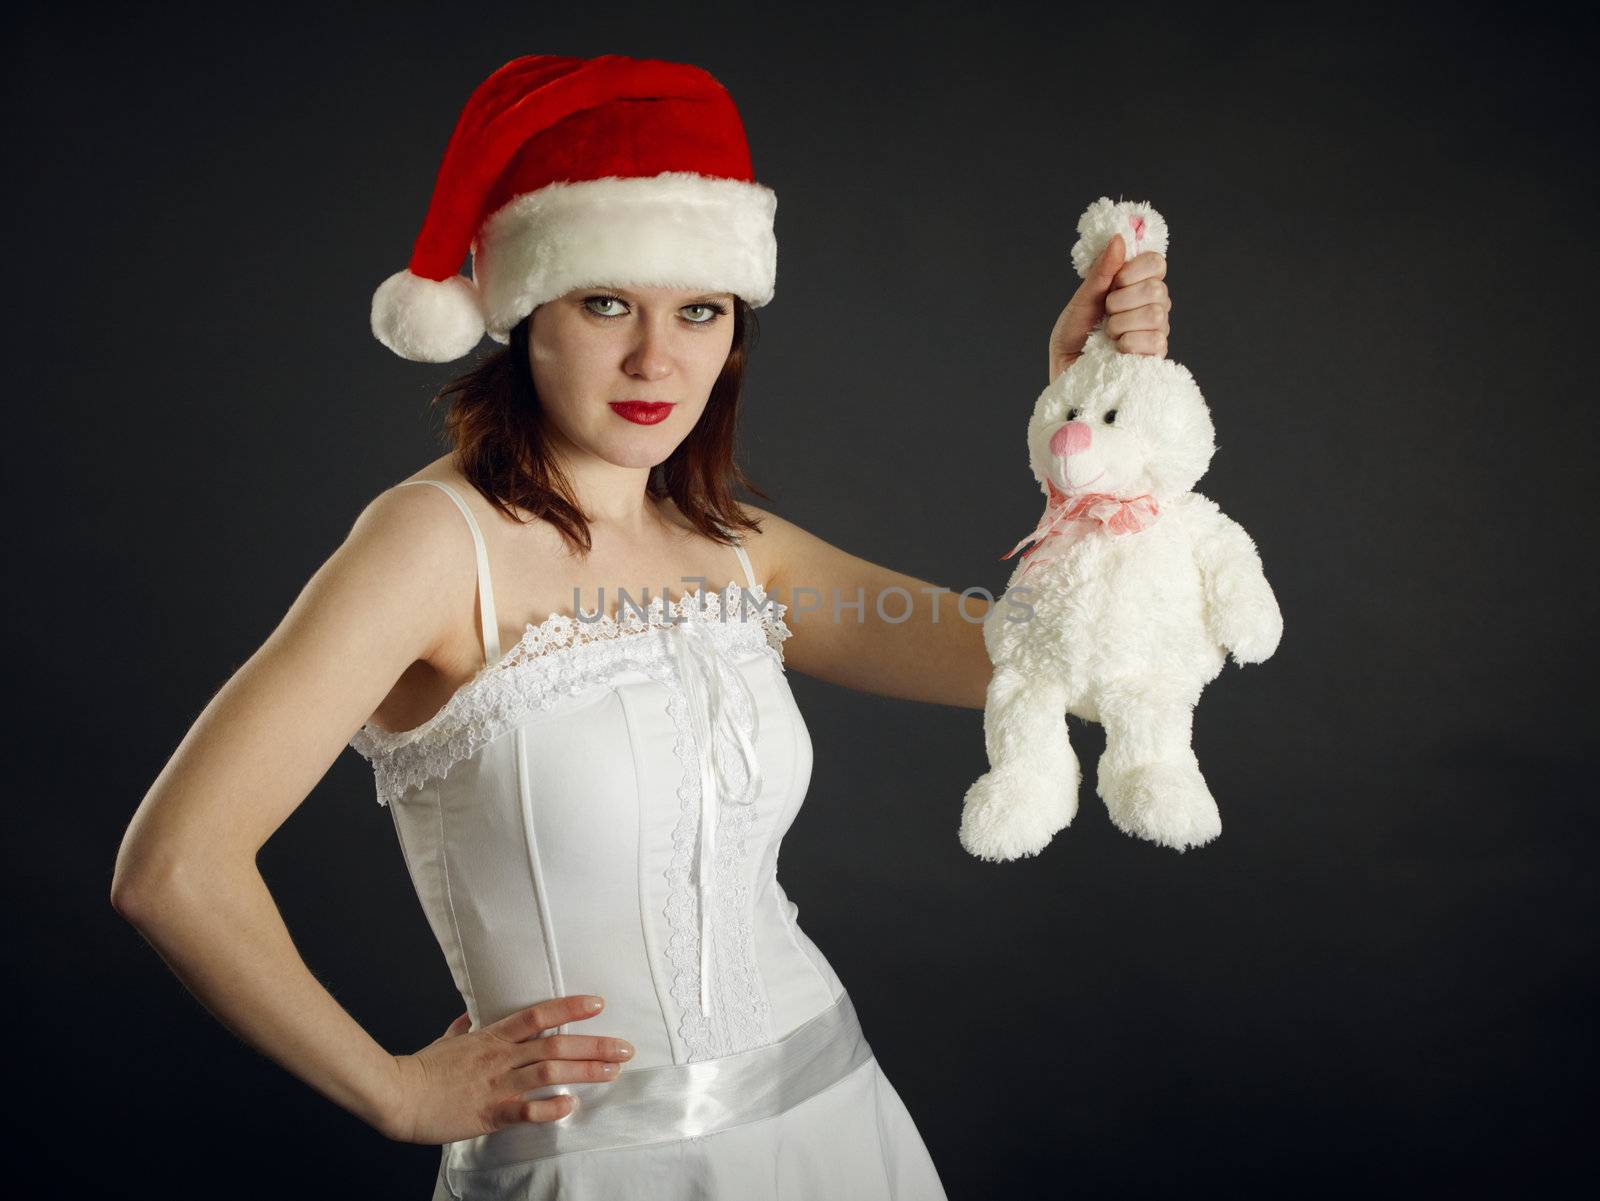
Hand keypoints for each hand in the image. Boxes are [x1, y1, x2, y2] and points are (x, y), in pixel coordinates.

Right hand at [377, 994, 634, 1144]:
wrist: (397, 1094)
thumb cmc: (421, 1069)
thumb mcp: (446, 1041)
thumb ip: (463, 1028)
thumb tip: (468, 1017)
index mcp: (492, 1036)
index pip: (539, 1014)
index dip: (570, 1007)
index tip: (598, 1004)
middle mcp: (501, 1056)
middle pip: (556, 1044)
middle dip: (594, 1045)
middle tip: (624, 1048)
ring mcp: (497, 1084)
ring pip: (549, 1072)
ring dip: (584, 1072)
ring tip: (611, 1073)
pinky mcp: (489, 1112)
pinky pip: (525, 1110)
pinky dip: (549, 1108)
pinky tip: (571, 1106)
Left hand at [1047, 233, 1171, 380]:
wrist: (1066, 372)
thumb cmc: (1073, 337)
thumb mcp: (1082, 300)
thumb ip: (1101, 272)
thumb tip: (1118, 239)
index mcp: (1136, 285)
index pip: (1156, 262)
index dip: (1133, 270)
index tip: (1113, 283)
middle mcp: (1152, 304)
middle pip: (1156, 288)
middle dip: (1121, 301)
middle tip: (1106, 313)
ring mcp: (1157, 330)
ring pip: (1156, 314)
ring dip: (1121, 324)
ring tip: (1108, 334)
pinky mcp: (1156, 355)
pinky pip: (1155, 340)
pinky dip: (1128, 344)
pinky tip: (1117, 350)